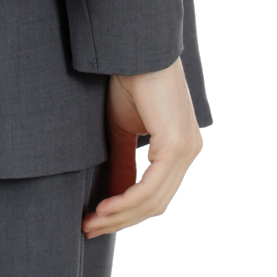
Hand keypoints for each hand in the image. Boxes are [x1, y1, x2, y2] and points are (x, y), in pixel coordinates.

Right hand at [82, 58, 201, 237]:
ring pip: (153, 200)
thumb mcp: (119, 130)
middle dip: (120, 220)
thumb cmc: (127, 79)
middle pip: (156, 204)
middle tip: (88, 228)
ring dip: (119, 215)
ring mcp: (186, 149)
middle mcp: (188, 151)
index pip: (155, 194)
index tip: (93, 221)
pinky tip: (103, 207)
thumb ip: (120, 164)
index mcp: (178, 148)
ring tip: (90, 220)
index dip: (125, 213)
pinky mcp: (177, 145)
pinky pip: (151, 186)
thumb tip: (110, 198)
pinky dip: (126, 201)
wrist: (133, 49)